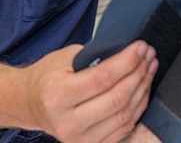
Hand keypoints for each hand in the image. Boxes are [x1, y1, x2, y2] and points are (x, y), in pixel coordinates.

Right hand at [24, 40, 158, 142]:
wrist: (30, 104)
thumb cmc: (48, 78)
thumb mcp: (64, 58)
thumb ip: (94, 55)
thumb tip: (127, 50)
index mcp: (58, 96)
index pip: (103, 78)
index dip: (127, 61)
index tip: (140, 47)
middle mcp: (68, 122)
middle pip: (117, 97)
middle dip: (139, 72)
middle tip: (148, 54)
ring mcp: (80, 139)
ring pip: (125, 114)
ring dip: (143, 87)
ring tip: (149, 67)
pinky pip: (125, 127)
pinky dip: (138, 106)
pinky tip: (143, 87)